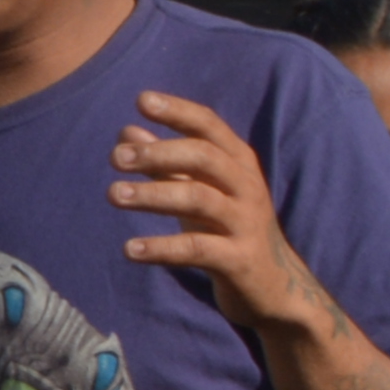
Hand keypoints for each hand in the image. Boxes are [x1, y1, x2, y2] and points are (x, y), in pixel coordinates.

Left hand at [106, 91, 343, 335]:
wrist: (276, 289)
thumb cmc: (229, 231)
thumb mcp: (199, 193)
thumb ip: (166, 164)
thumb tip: (125, 132)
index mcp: (239, 164)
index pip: (209, 127)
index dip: (178, 111)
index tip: (142, 100)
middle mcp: (246, 187)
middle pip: (204, 157)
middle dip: (159, 153)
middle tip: (116, 157)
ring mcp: (246, 223)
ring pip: (199, 199)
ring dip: (153, 194)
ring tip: (114, 194)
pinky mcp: (239, 260)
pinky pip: (197, 249)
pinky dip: (161, 248)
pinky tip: (130, 249)